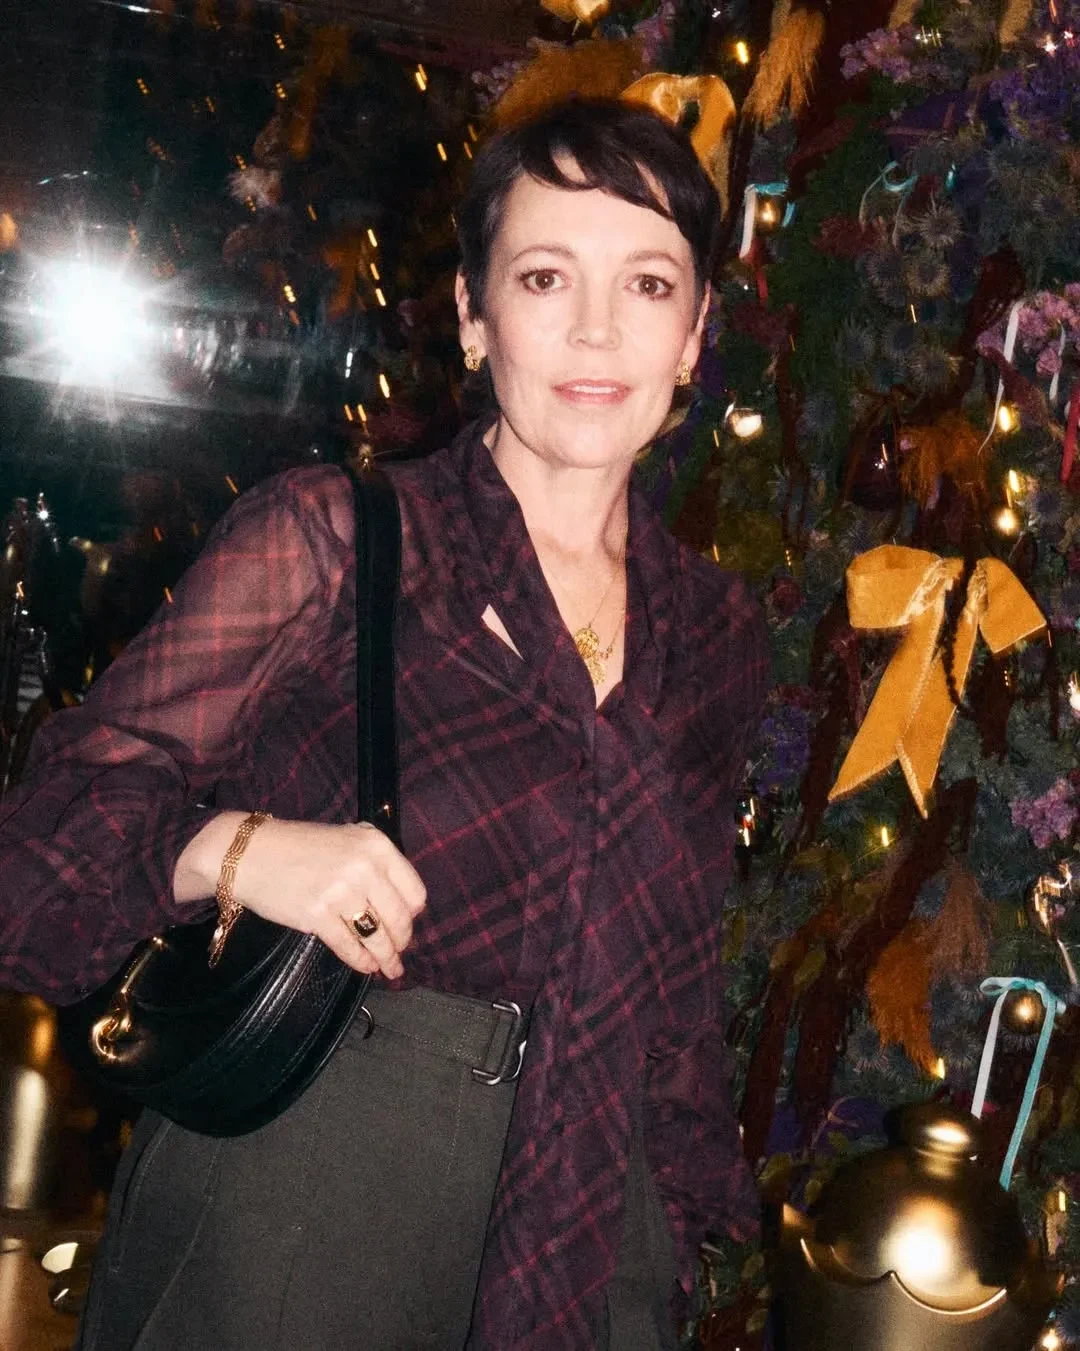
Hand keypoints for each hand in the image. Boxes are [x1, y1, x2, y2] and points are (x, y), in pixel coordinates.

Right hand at [176, 815, 425, 979]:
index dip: (413, 914)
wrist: (250, 852)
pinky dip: (360, 961)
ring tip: (389, 969)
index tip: (407, 924)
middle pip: (399, 918)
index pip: (414, 891)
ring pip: (377, 936)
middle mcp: (364, 867)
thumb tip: (403, 899)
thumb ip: (375, 861)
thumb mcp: (347, 838)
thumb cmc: (299, 846)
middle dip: (402, 942)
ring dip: (386, 958)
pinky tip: (365, 967)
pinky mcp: (317, 914)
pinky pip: (348, 946)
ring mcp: (340, 891)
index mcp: (376, 845)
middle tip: (399, 953)